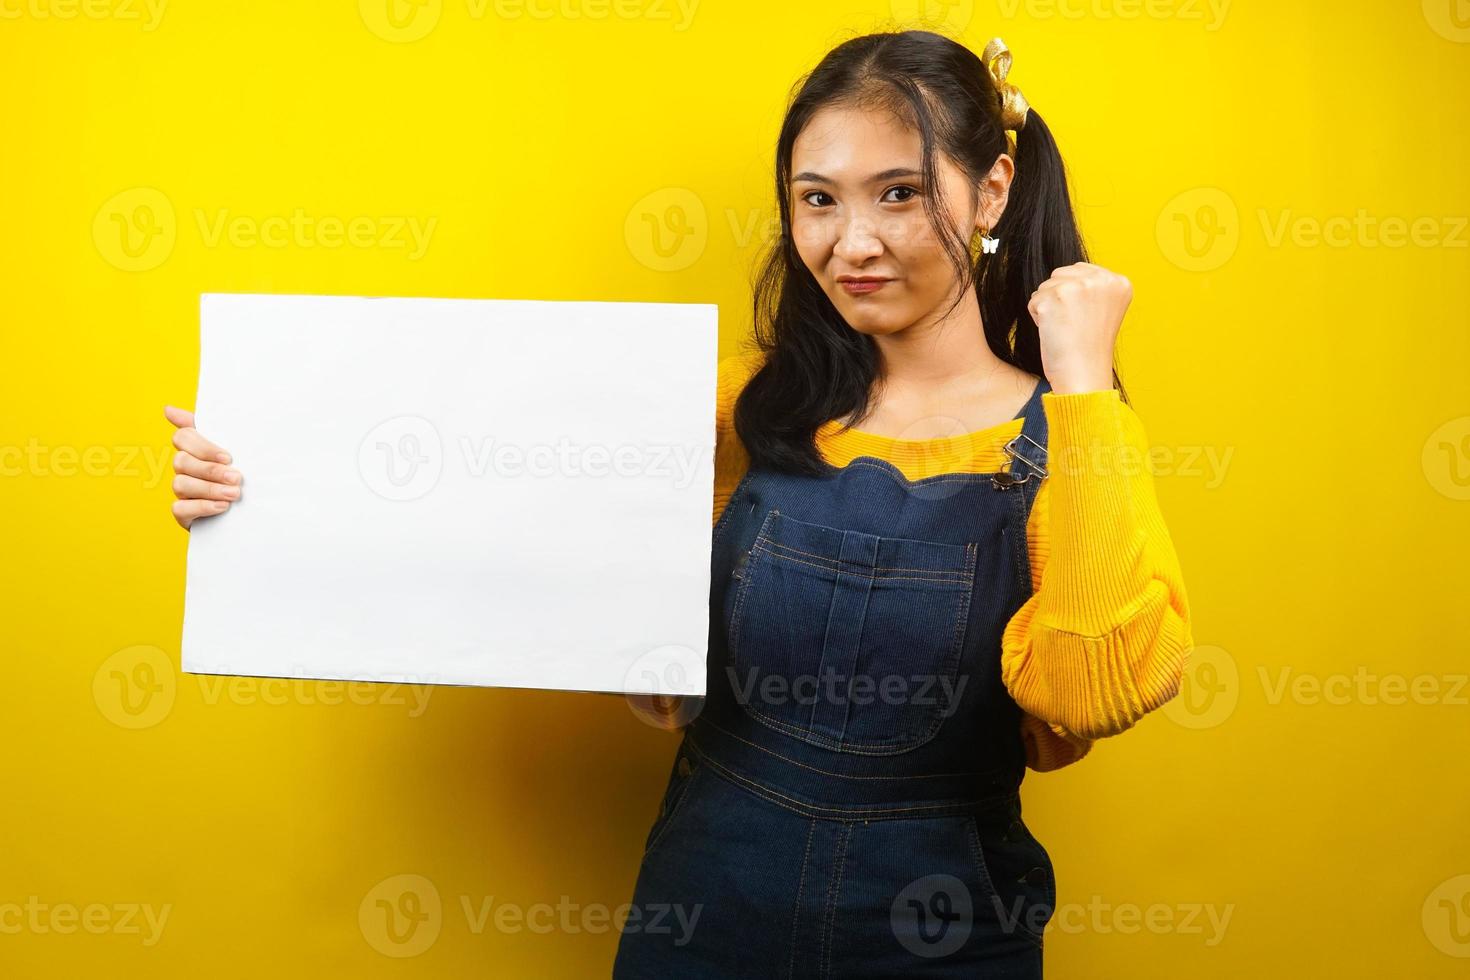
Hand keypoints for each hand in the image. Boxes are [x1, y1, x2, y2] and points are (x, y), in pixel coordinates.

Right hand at [164, 405, 241, 529]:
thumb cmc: (240, 472)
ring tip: (234, 494)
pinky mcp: (183, 513)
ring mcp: (182, 490)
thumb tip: (167, 409)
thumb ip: (208, 427)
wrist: (252, 507)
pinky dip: (202, 506)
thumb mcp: (233, 448)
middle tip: (237, 478)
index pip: (182, 437)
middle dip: (211, 470)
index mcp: (194, 449)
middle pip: (182, 461)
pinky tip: (222, 507)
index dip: (203, 447)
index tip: (228, 457)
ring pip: (180, 484)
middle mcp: (184, 468)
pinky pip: (180, 508)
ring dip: (210, 489)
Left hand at [1026, 261, 1130, 393]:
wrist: (1084, 374)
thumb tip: (1068, 271)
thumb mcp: (1103, 309)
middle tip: (1074, 325)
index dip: (1074, 296)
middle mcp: (1102, 279)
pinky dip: (1038, 318)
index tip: (1085, 319)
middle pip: (1059, 274)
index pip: (1079, 270)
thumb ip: (1092, 286)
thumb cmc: (1088, 347)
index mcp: (1119, 282)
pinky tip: (1055, 333)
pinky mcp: (1055, 297)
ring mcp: (1079, 286)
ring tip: (1065, 329)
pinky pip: (1033, 301)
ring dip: (1048, 308)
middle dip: (1059, 299)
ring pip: (1045, 287)